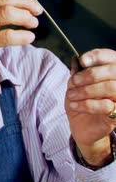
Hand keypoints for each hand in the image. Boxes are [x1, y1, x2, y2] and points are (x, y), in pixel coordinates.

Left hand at [66, 49, 115, 165]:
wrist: (81, 125)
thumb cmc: (81, 101)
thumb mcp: (75, 85)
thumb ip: (78, 72)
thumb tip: (76, 60)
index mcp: (110, 72)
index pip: (110, 57)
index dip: (97, 56)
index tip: (82, 60)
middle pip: (113, 70)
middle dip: (90, 74)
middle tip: (74, 81)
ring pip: (111, 87)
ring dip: (86, 90)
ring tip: (71, 95)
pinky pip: (107, 106)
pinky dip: (87, 104)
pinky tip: (75, 105)